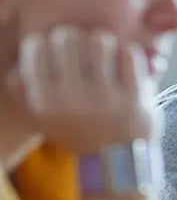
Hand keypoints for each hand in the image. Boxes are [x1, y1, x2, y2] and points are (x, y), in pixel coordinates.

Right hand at [9, 27, 155, 153]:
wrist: (116, 162)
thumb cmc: (77, 132)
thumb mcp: (40, 118)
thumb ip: (23, 90)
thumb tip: (18, 62)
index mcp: (45, 101)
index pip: (36, 47)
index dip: (46, 40)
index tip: (56, 48)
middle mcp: (72, 98)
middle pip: (66, 37)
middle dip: (74, 36)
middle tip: (81, 46)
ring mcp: (106, 97)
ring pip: (99, 41)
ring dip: (102, 40)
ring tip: (103, 50)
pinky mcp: (134, 97)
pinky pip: (129, 54)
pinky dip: (127, 52)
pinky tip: (123, 61)